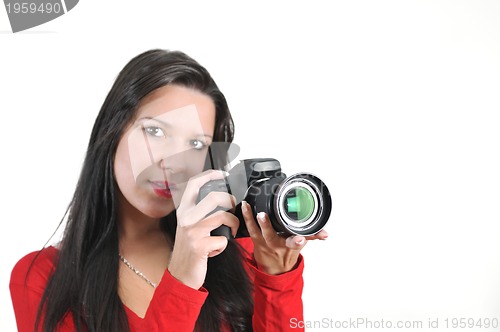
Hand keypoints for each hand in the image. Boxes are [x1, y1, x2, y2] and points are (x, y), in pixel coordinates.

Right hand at [168, 170, 238, 288]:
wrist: (180, 274)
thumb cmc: (189, 249)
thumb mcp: (189, 226)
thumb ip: (200, 212)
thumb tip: (221, 198)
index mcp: (184, 210)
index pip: (194, 183)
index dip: (210, 175)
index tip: (223, 174)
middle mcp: (186, 218)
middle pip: (214, 197)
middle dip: (230, 201)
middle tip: (234, 208)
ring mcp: (192, 231)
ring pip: (223, 216)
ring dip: (233, 224)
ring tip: (232, 231)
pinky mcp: (200, 246)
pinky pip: (223, 239)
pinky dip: (224, 245)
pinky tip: (216, 249)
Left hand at [241, 201, 327, 274]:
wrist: (275, 270)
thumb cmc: (287, 254)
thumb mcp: (301, 246)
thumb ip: (312, 236)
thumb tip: (325, 233)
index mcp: (290, 246)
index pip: (296, 243)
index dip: (299, 240)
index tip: (301, 238)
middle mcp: (276, 246)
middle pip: (272, 237)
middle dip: (267, 226)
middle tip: (263, 215)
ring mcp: (264, 245)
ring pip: (257, 232)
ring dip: (252, 220)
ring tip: (249, 208)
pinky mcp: (256, 242)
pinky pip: (250, 230)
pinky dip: (246, 218)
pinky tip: (244, 208)